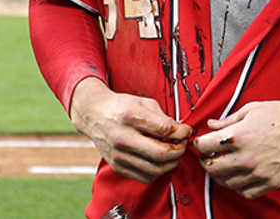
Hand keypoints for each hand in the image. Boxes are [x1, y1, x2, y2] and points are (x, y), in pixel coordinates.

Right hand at [69, 78, 192, 183]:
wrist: (93, 114)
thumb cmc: (120, 107)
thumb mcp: (142, 102)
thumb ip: (163, 117)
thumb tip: (181, 132)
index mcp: (130, 116)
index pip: (164, 129)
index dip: (182, 132)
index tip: (186, 131)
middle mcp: (122, 136)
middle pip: (161, 153)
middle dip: (179, 150)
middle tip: (182, 145)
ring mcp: (118, 154)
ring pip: (155, 169)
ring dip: (171, 163)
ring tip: (174, 154)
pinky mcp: (117, 166)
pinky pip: (145, 177)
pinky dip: (158, 172)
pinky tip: (160, 162)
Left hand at [193, 99, 279, 198]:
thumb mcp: (250, 110)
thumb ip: (227, 120)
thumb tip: (211, 125)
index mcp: (238, 136)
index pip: (204, 146)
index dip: (199, 144)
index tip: (201, 143)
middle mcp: (246, 156)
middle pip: (211, 168)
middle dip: (205, 161)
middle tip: (208, 157)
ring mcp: (258, 172)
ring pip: (226, 182)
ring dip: (220, 175)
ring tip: (223, 166)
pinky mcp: (270, 182)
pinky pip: (246, 192)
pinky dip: (238, 187)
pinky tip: (239, 177)